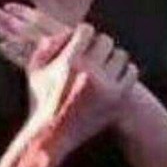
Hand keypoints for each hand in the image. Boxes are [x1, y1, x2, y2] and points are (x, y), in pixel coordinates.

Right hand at [0, 7, 138, 156]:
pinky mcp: (117, 98)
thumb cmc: (41, 101)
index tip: (82, 40)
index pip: (87, 30)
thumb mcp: (34, 71)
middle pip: (105, 41)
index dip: (83, 33)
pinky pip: (131, 73)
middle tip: (93, 52)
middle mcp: (89, 71)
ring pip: (121, 55)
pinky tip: (114, 75)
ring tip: (104, 64)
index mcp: (69, 61)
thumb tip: (61, 32)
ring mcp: (106, 85)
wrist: (52, 136)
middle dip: (98, 45)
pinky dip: (125, 72)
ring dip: (112, 58)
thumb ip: (45, 47)